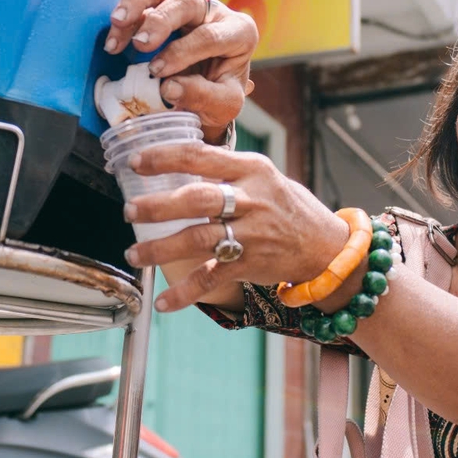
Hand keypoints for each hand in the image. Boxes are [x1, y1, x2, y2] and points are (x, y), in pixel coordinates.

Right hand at [105, 0, 257, 143]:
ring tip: (118, 22)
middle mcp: (216, 11)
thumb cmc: (220, 95)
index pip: (211, 36)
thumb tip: (168, 87)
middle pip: (188, 1)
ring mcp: (188, 4)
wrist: (209, 92)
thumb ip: (202, 97)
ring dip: (138, 2)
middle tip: (141, 45)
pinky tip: (115, 30)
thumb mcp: (223, 106)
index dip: (183, 52)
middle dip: (162, 21)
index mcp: (240, 33)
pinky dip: (128, 7)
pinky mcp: (165, 3)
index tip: (157, 71)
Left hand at [120, 142, 348, 311]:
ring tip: (134, 253)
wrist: (327, 247)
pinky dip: (184, 292)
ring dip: (161, 248)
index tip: (136, 162)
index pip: (201, 156)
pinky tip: (163, 301)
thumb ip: (226, 171)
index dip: (164, 158)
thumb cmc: (288, 206)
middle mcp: (251, 200)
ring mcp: (251, 234)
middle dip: (158, 206)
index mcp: (251, 170)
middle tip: (130, 210)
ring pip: (198, 239)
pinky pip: (210, 279)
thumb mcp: (264, 176)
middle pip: (197, 199)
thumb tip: (177, 163)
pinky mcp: (251, 264)